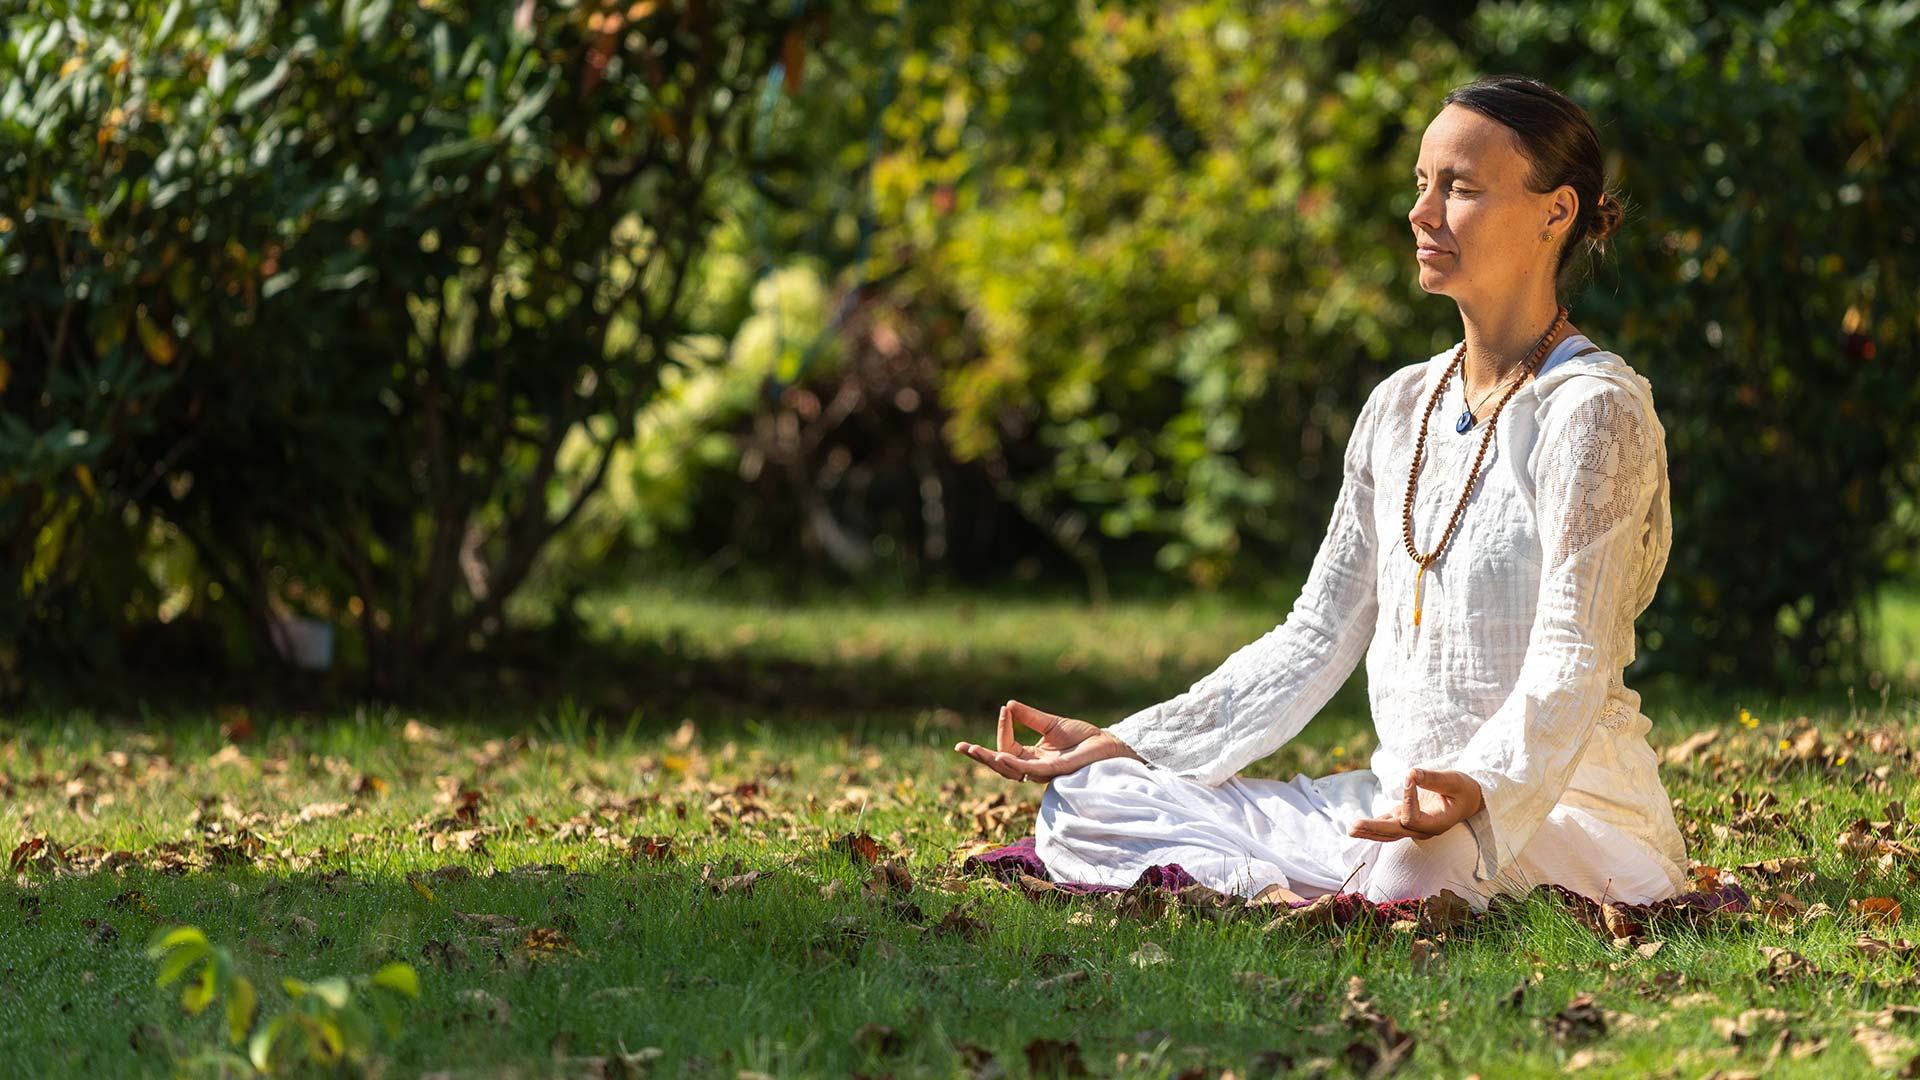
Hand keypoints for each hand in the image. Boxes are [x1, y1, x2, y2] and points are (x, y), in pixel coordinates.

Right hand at [953, 699, 1140, 783]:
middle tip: (960, 747)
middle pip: (1000, 766)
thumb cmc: (1082, 737)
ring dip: (991, 761)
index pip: (1006, 746)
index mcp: (1031, 756)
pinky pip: (1030, 770)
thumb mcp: (1051, 723)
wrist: (1106, 744)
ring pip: (1010, 771)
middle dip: (980, 757)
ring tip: (975, 750)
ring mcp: (1043, 771)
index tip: (1005, 709)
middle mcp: (1034, 766)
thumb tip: (1008, 704)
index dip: (1002, 729)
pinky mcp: (1055, 770)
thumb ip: (1030, 717)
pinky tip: (1001, 755)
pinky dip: (1014, 763)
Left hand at [1348, 768, 1483, 841]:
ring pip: (1388, 832)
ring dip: (1369, 830)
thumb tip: (1411, 773)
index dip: (1408, 798)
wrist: (1467, 798)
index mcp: (1437, 824)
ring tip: (1350, 829)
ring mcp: (1413, 826)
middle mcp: (1423, 830)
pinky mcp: (1406, 819)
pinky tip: (1357, 826)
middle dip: (1374, 828)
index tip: (1411, 776)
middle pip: (1394, 832)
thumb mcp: (1453, 781)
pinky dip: (1373, 824)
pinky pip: (1387, 824)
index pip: (1412, 818)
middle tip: (1353, 826)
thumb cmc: (1463, 789)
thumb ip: (1433, 778)